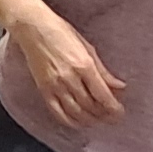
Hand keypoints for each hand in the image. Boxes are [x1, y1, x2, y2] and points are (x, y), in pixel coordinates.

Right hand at [8, 10, 123, 128]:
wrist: (33, 28)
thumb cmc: (61, 32)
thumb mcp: (87, 47)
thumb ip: (103, 70)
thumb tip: (119, 86)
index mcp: (84, 65)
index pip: (102, 94)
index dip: (113, 107)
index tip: (119, 113)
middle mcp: (70, 78)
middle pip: (90, 105)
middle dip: (103, 115)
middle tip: (111, 119)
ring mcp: (55, 85)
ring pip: (75, 111)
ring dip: (89, 120)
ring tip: (97, 122)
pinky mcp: (43, 89)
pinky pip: (57, 111)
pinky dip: (69, 121)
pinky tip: (77, 123)